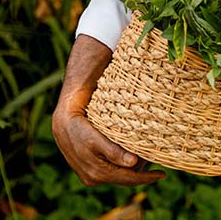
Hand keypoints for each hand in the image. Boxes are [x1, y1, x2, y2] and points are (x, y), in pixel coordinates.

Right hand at [52, 33, 164, 186]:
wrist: (75, 89)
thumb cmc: (98, 75)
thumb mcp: (110, 72)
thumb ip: (126, 69)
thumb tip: (146, 40)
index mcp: (69, 117)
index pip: (92, 141)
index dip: (113, 152)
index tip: (135, 160)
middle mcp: (64, 138)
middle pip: (97, 167)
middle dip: (128, 174)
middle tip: (156, 173)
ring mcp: (68, 152)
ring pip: (98, 176)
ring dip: (128, 179)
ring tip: (154, 175)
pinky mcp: (75, 163)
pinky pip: (97, 177)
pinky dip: (119, 178)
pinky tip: (141, 175)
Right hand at [52, 104, 164, 186]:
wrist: (62, 123)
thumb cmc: (79, 128)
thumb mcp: (96, 139)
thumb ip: (113, 152)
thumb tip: (133, 163)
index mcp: (97, 174)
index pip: (128, 179)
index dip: (146, 178)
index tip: (162, 174)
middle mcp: (94, 179)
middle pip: (125, 180)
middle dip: (142, 175)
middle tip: (159, 167)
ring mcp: (90, 176)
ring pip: (119, 176)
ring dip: (134, 171)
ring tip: (149, 162)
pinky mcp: (89, 170)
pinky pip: (112, 172)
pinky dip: (123, 167)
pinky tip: (132, 160)